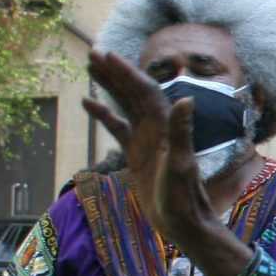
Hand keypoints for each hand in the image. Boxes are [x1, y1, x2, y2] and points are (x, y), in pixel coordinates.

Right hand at [80, 50, 252, 275]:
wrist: (183, 223)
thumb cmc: (184, 197)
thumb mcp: (181, 164)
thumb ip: (182, 131)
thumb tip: (187, 98)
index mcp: (166, 127)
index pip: (145, 92)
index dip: (127, 73)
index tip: (108, 55)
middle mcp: (157, 128)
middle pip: (133, 93)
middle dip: (115, 72)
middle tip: (92, 52)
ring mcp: (146, 140)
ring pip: (124, 105)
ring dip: (109, 86)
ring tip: (89, 66)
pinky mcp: (136, 154)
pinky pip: (118, 128)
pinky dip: (104, 114)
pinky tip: (87, 102)